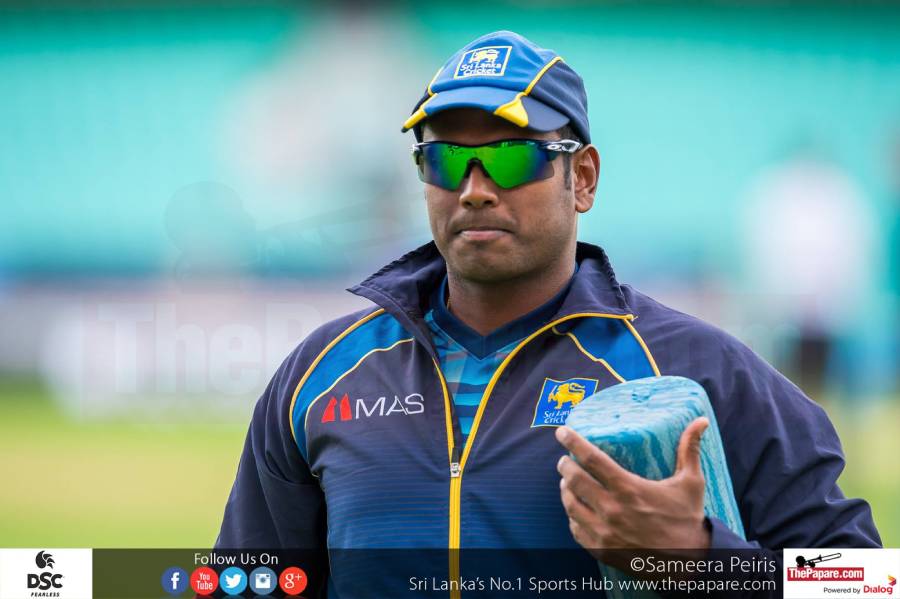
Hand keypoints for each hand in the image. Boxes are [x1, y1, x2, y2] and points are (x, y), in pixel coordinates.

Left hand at [555, 417, 711, 560]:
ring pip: (570, 504)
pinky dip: (573, 516)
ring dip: (565, 489)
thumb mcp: (691, 483)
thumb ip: (689, 449)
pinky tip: (576, 509)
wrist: (688, 565)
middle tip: (565, 460)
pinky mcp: (600, 550)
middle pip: (574, 480)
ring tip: (566, 482)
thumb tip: (701, 420)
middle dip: (565, 466)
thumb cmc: (688, 520)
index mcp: (629, 489)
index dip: (573, 442)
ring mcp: (604, 532)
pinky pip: (576, 528)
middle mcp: (612, 510)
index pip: (591, 459)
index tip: (562, 432)